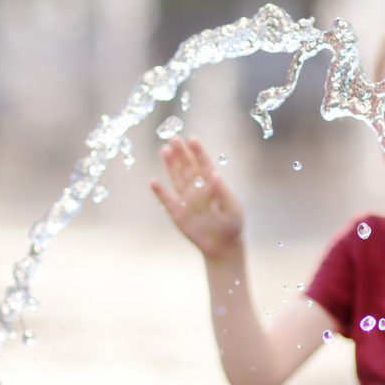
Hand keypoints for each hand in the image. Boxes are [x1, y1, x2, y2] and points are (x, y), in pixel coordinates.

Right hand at [150, 136, 243, 259]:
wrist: (222, 246)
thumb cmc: (232, 225)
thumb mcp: (231, 209)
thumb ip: (223, 193)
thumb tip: (216, 175)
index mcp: (212, 184)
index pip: (203, 164)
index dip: (197, 152)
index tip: (192, 139)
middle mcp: (197, 188)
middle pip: (187, 167)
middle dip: (181, 152)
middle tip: (173, 138)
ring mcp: (186, 199)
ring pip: (176, 178)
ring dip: (170, 165)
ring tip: (164, 150)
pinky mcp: (177, 213)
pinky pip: (165, 200)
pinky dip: (159, 191)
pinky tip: (153, 180)